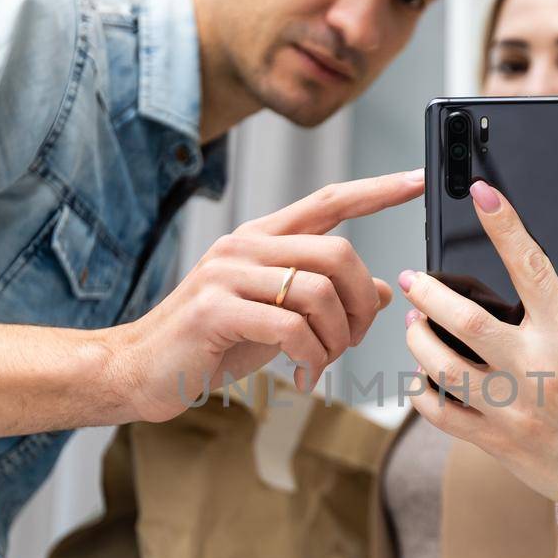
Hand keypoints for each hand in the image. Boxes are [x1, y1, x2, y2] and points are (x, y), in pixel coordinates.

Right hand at [101, 170, 423, 422]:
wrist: (138, 370)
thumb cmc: (211, 343)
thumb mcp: (277, 315)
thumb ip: (322, 298)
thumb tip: (378, 292)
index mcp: (261, 239)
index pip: (329, 202)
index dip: (377, 191)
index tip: (418, 181)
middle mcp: (245, 245)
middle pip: (338, 254)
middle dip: (360, 305)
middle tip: (353, 342)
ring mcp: (227, 274)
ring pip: (319, 293)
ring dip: (336, 340)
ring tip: (320, 364)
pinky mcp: (216, 310)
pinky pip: (292, 328)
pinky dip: (310, 359)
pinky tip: (301, 376)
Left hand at [397, 179, 557, 543]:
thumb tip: (547, 260)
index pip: (533, 268)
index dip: (506, 226)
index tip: (483, 194)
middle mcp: (540, 370)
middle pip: (466, 320)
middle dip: (428, 291)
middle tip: (412, 278)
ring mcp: (515, 411)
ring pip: (442, 366)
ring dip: (418, 338)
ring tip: (412, 323)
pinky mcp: (497, 444)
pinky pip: (441, 413)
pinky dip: (422, 389)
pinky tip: (420, 374)